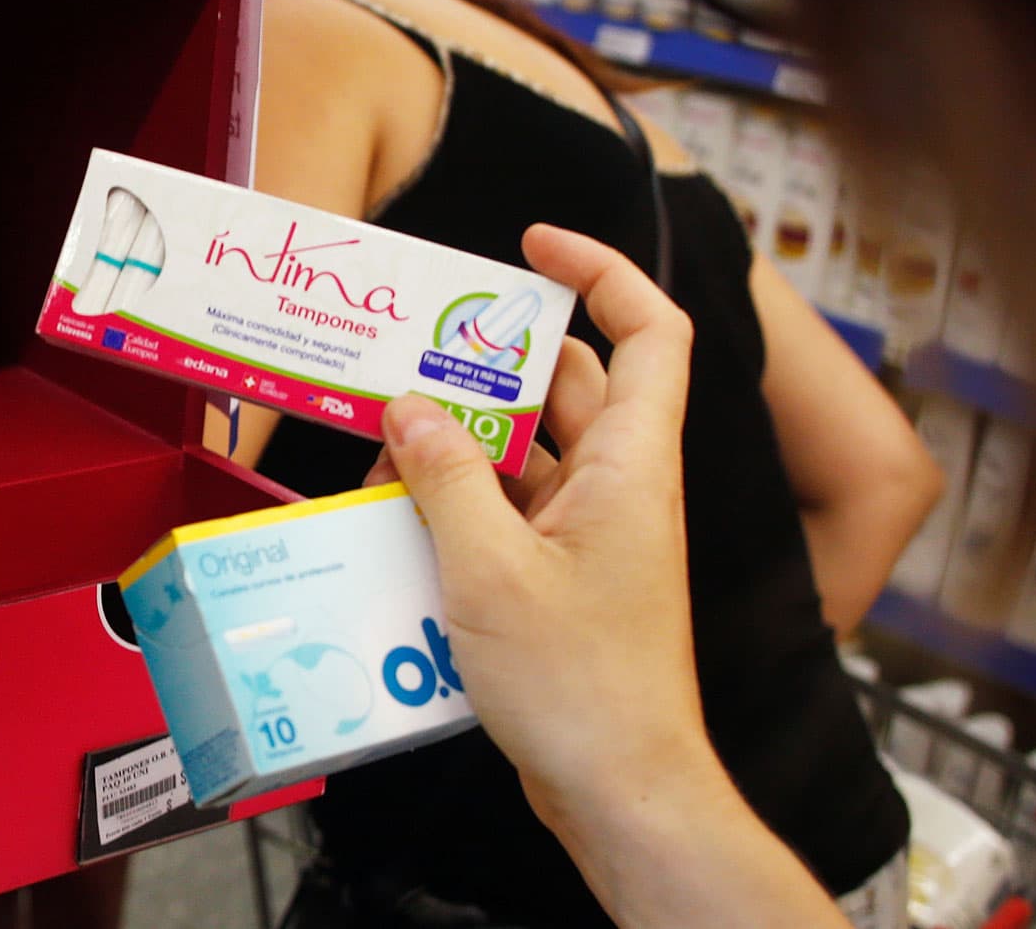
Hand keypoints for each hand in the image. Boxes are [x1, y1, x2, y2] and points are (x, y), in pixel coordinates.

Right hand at [368, 224, 718, 841]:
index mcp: (630, 464)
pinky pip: (513, 514)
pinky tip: (398, 519)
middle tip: (415, 352)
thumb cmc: (581, 684)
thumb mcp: (491, 570)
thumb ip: (446, 478)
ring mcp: (596, 537)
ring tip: (386, 441)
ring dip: (463, 444)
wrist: (623, 791)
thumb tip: (410, 407)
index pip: (649, 330)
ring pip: (529, 454)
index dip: (603, 271)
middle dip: (492, 365)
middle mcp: (620, 487)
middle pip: (567, 387)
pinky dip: (462, 507)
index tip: (532, 245)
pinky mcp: (567, 582)